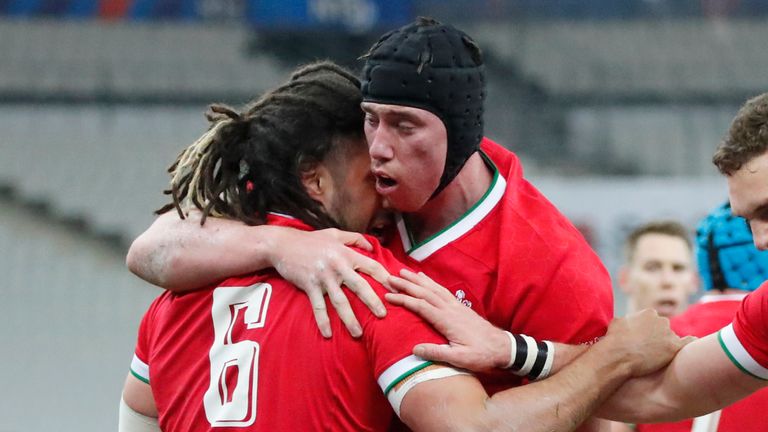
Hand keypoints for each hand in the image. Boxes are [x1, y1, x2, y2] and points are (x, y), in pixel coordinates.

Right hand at [270, 227, 392, 337]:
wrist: (283, 244)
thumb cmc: (310, 240)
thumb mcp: (334, 233)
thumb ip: (354, 238)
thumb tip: (371, 246)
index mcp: (346, 254)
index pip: (371, 266)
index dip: (385, 277)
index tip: (396, 289)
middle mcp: (338, 266)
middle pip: (360, 286)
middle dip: (373, 302)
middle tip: (383, 316)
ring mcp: (323, 278)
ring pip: (340, 301)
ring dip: (349, 319)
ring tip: (358, 334)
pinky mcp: (309, 286)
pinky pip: (318, 307)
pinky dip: (323, 321)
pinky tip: (328, 334)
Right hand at [385, 269, 509, 371]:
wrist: (502, 347)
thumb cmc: (481, 355)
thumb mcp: (460, 359)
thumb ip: (438, 353)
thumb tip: (415, 349)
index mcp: (447, 320)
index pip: (421, 306)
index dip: (404, 300)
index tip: (388, 296)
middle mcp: (450, 309)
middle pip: (424, 292)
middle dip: (406, 284)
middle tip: (389, 277)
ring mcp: (455, 305)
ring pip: (432, 288)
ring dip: (416, 279)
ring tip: (402, 271)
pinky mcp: (459, 306)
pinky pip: (441, 289)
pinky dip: (430, 282)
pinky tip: (423, 278)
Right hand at [603, 309, 693, 376]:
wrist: (618, 355)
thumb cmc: (614, 340)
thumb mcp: (617, 322)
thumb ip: (626, 320)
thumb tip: (625, 322)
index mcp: (648, 313)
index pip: (654, 320)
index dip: (648, 331)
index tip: (643, 339)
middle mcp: (661, 320)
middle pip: (664, 329)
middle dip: (658, 337)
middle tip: (649, 348)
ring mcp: (669, 333)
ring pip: (672, 338)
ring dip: (666, 345)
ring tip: (655, 356)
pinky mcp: (674, 347)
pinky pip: (688, 342)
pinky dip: (690, 342)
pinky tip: (693, 343)